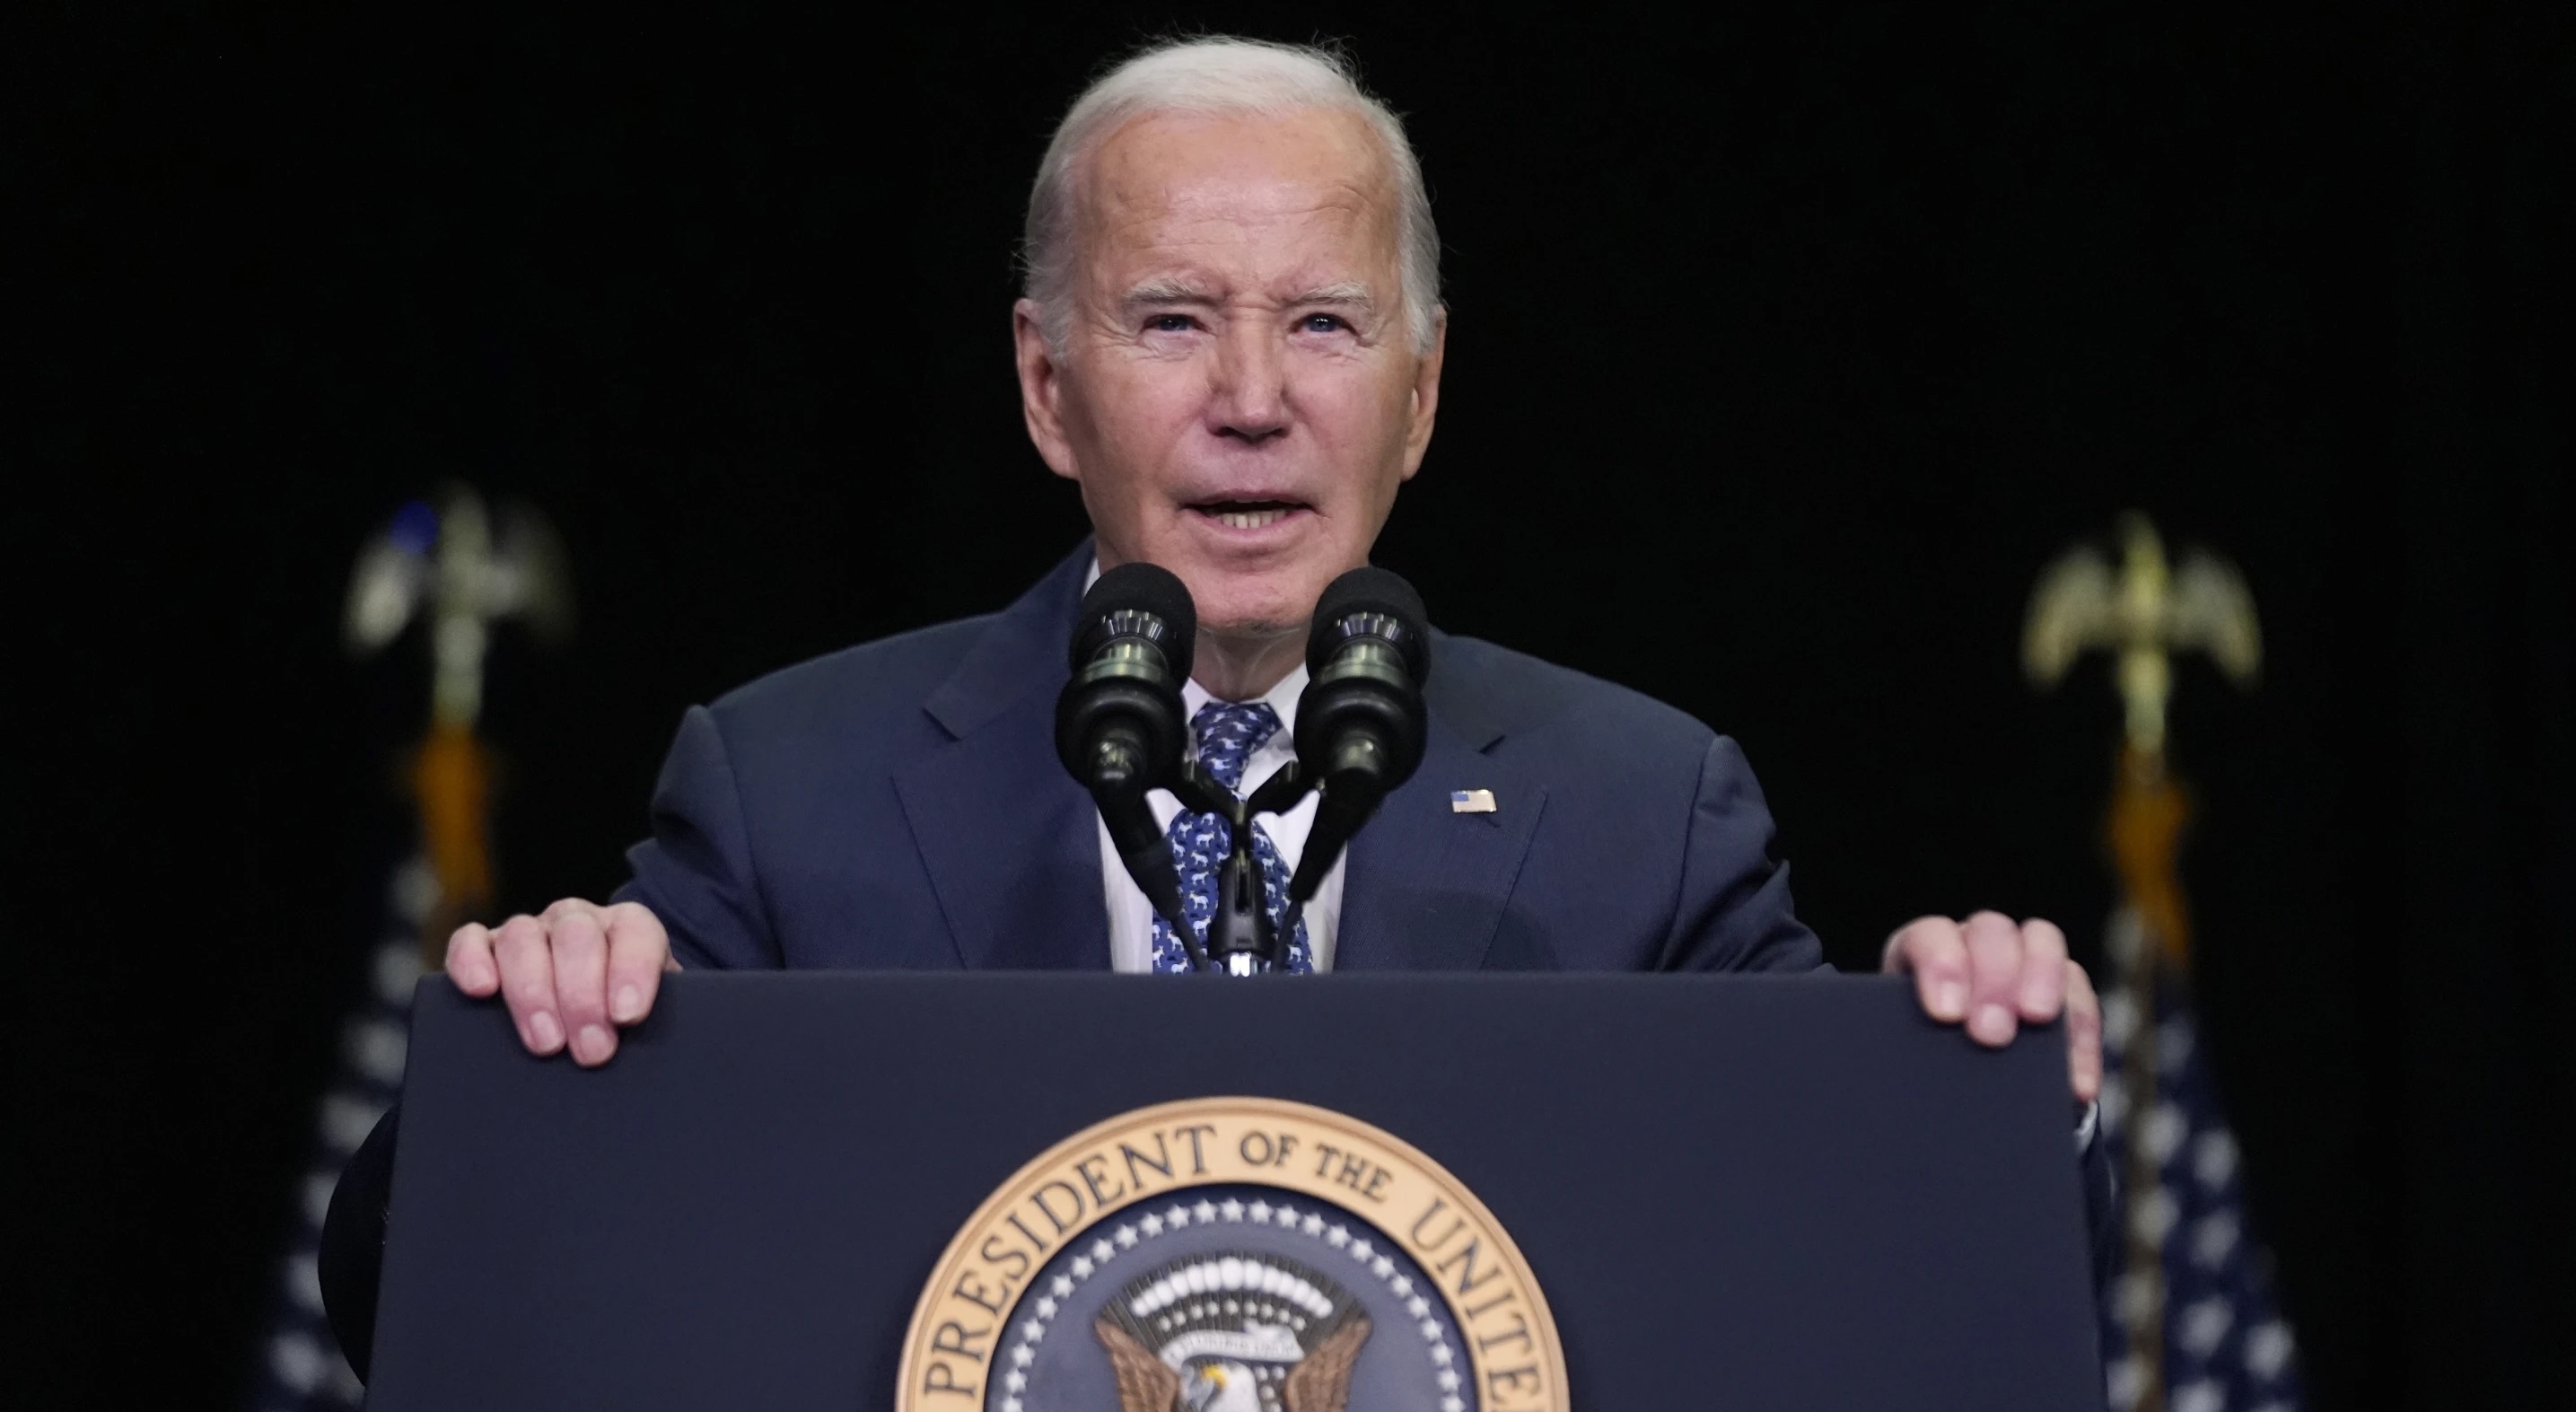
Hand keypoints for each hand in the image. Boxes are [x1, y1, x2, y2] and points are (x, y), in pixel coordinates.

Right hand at [445, 899, 677, 1066]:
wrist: (596, 1024)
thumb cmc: (625, 1025)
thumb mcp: (651, 1020)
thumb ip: (656, 1022)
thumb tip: (646, 1047)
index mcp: (629, 928)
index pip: (635, 933)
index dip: (632, 970)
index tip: (627, 1016)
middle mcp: (578, 921)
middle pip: (576, 938)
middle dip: (582, 998)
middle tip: (592, 1051)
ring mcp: (531, 931)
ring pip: (523, 938)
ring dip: (533, 992)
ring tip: (547, 1044)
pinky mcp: (486, 947)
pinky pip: (470, 940)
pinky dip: (471, 961)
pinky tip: (482, 990)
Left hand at [1882, 911, 2101, 1104]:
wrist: (1956, 1097)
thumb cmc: (1917, 1065)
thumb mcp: (1904, 1054)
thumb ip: (1904, 1052)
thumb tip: (1896, 1079)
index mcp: (1923, 953)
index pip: (1929, 936)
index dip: (1940, 966)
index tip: (1946, 1014)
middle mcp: (1974, 944)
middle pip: (1990, 933)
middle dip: (1993, 980)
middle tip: (1990, 1033)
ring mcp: (2023, 959)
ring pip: (2042, 941)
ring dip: (2044, 980)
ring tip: (2037, 1024)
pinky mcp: (2064, 992)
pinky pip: (2082, 1001)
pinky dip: (2080, 1040)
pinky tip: (2075, 1085)